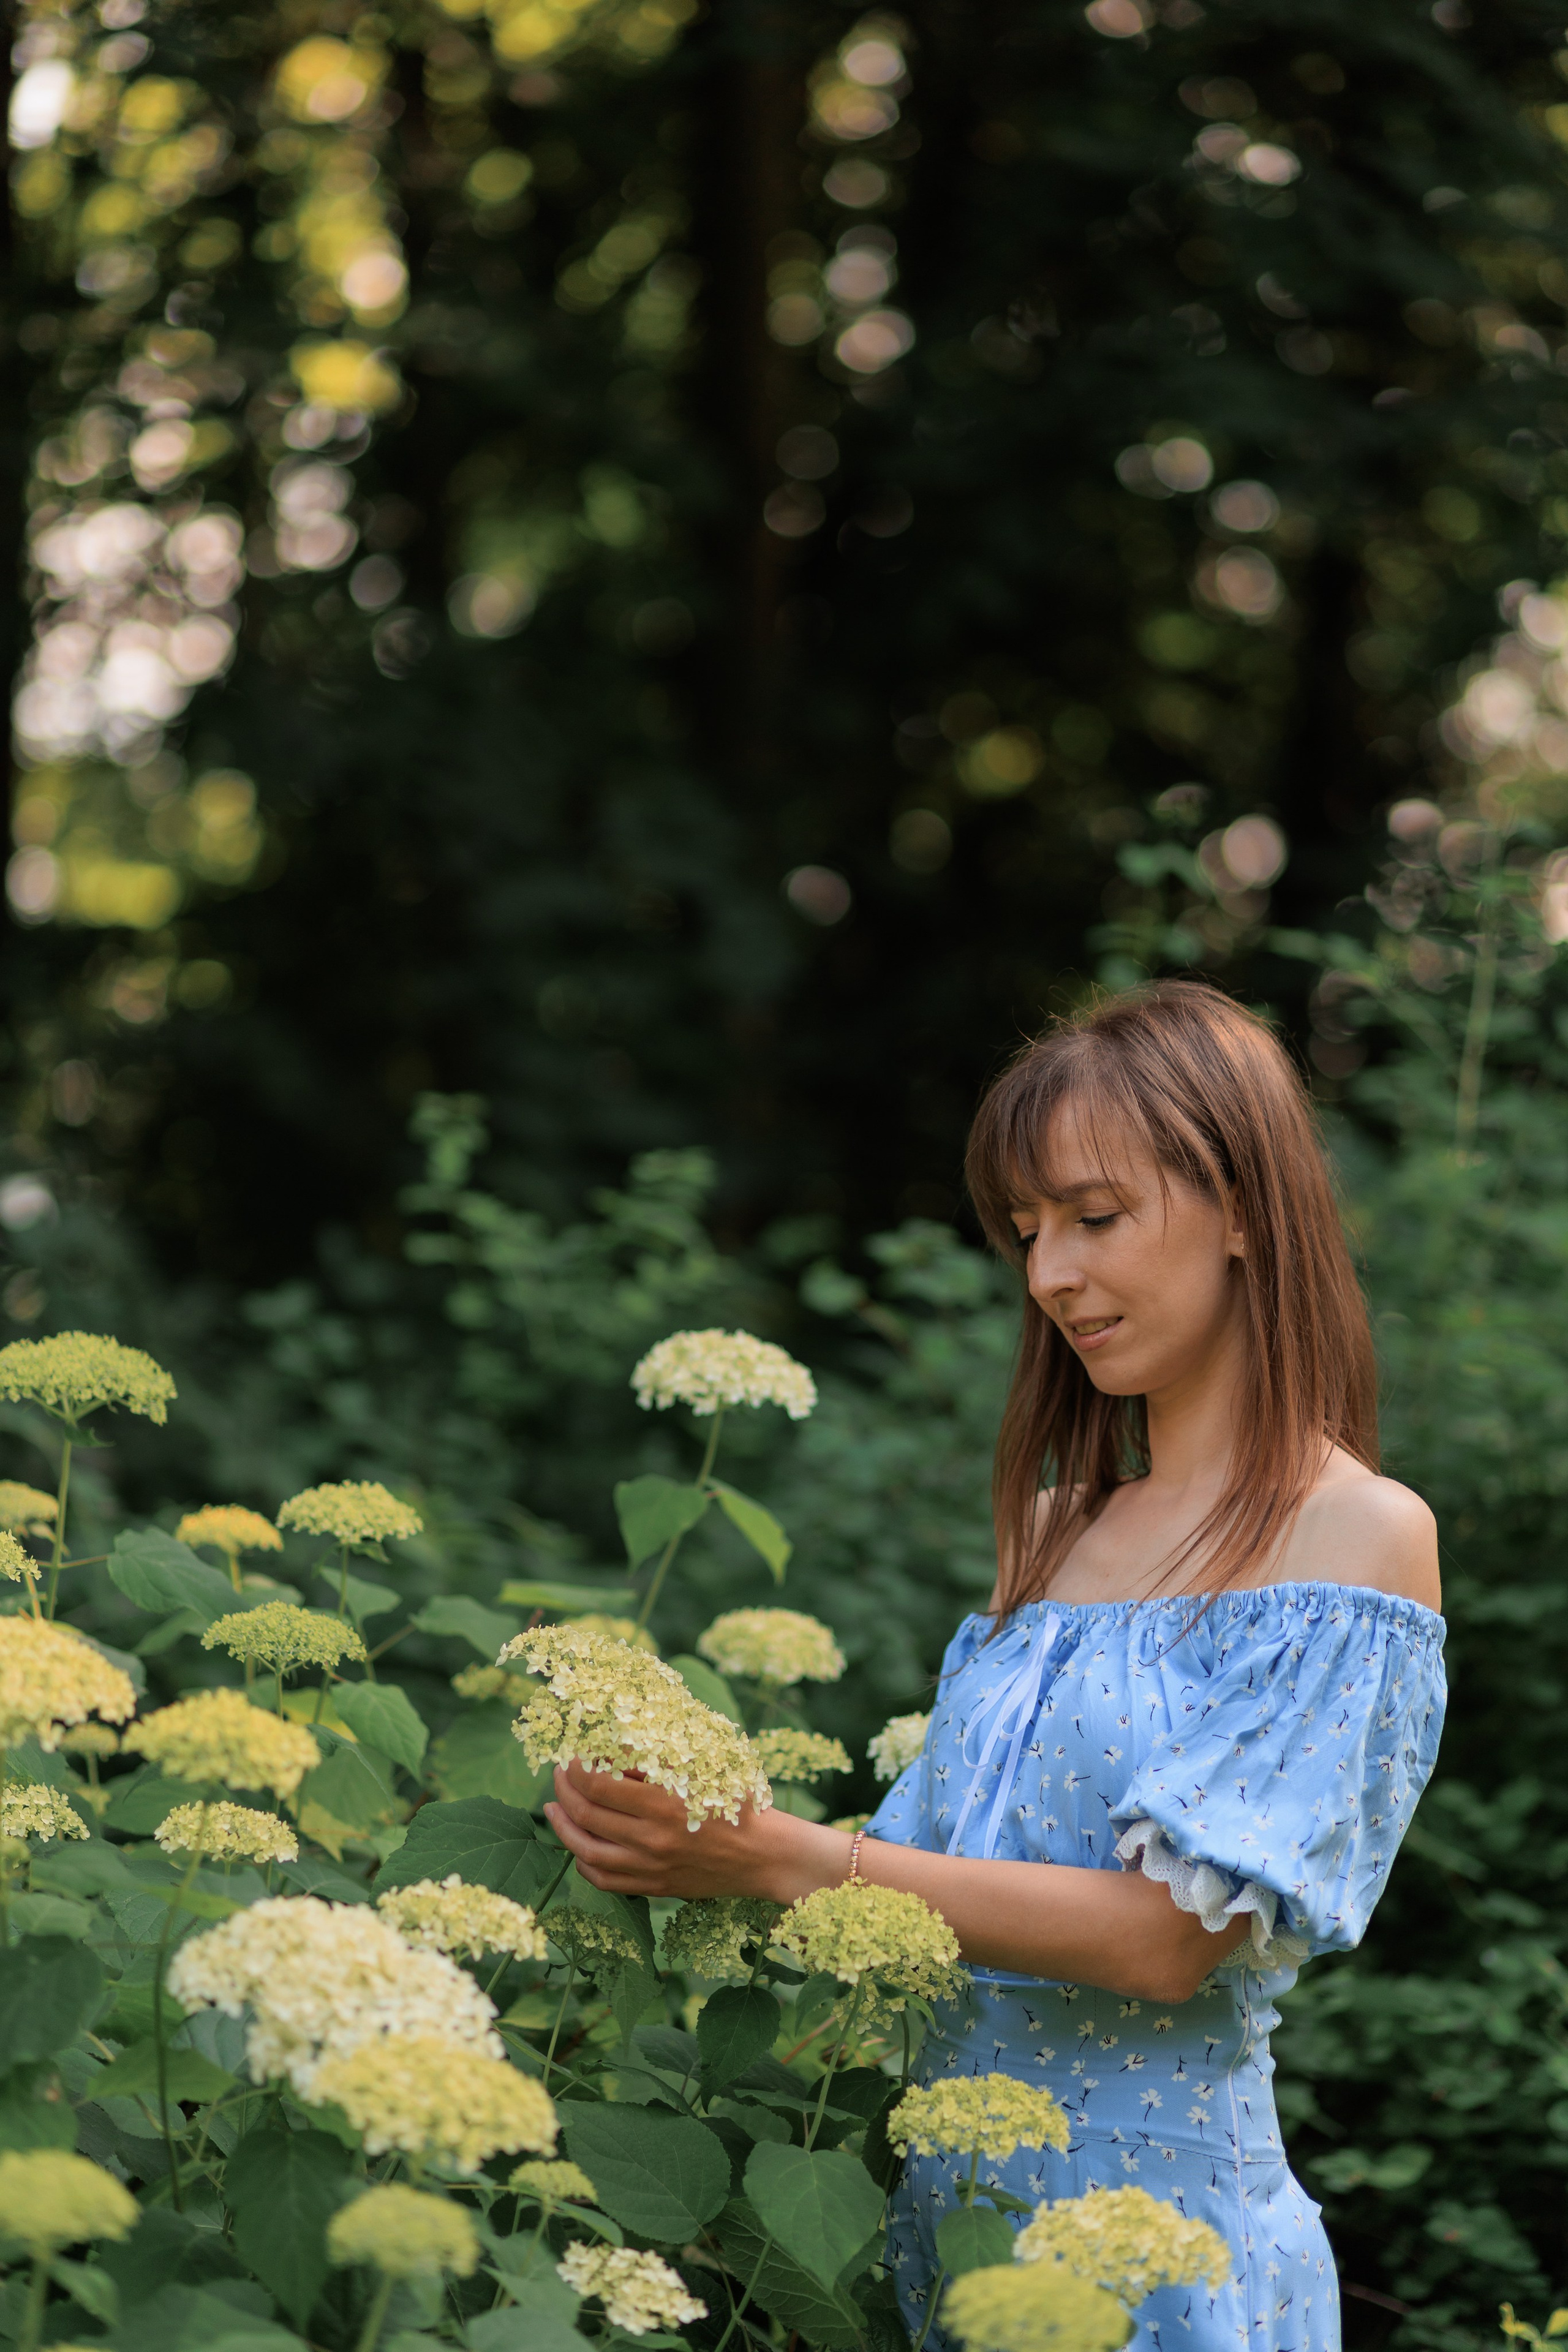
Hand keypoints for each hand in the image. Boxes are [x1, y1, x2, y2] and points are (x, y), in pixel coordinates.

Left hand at [543, 1761, 837, 1901]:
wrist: (764, 1855)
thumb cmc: (738, 1801)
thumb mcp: (705, 1768)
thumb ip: (661, 1758)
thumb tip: (616, 1744)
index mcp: (664, 1803)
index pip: (599, 1784)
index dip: (577, 1766)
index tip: (573, 1753)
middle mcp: (652, 1839)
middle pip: (587, 1814)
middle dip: (564, 1789)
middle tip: (559, 1772)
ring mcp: (650, 1868)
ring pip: (587, 1851)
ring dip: (563, 1827)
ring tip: (553, 1809)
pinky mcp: (654, 1887)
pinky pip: (604, 1880)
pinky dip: (583, 1862)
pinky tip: (578, 1846)